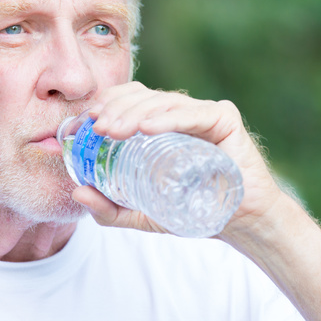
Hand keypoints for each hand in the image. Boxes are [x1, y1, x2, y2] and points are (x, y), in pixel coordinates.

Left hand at [70, 82, 285, 240]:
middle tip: (95, 129)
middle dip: (114, 109)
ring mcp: (204, 112)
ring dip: (134, 113)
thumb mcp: (144, 214)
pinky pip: (193, 113)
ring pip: (163, 102)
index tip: (82, 124)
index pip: (129, 101)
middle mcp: (182, 112)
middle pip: (143, 97)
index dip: (105, 105)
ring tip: (112, 130)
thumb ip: (111, 209)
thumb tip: (77, 193)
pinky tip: (148, 127)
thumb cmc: (196, 210)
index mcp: (162, 124)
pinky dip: (169, 118)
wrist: (242, 223)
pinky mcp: (224, 118)